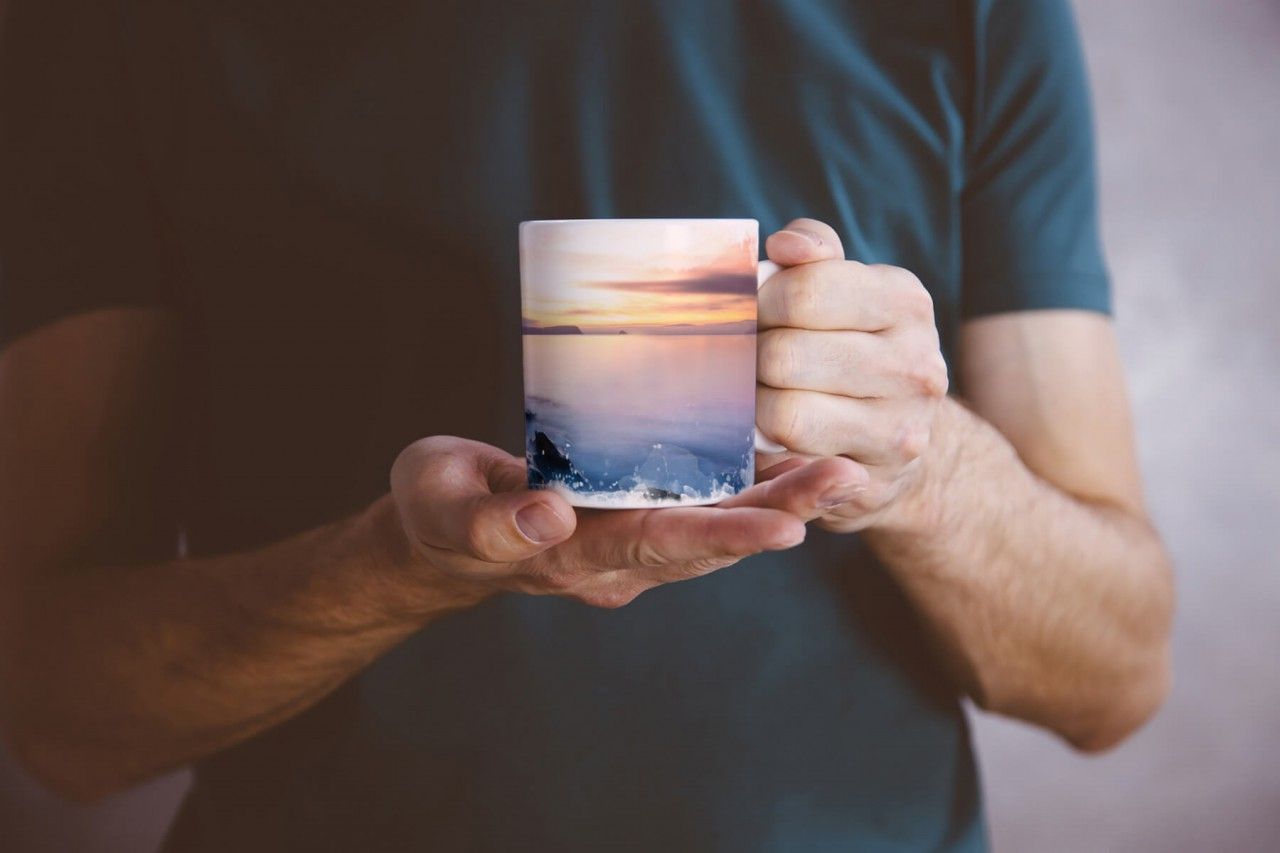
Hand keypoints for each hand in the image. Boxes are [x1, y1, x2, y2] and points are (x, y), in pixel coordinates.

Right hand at [389, 436, 865, 608]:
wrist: (440, 530)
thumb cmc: (437, 511)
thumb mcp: (444, 508)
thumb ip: (492, 522)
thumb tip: (551, 517)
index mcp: (574, 557)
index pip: (659, 546)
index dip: (724, 534)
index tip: (787, 526)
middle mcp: (617, 560)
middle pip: (709, 541)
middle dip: (780, 514)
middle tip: (845, 479)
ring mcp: (630, 544)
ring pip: (716, 527)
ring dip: (780, 503)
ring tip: (842, 471)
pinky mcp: (636, 519)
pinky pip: (703, 508)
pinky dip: (751, 490)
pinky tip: (794, 462)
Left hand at [755, 219, 948, 532]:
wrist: (901, 432)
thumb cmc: (851, 345)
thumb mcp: (845, 287)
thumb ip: (814, 253)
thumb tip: (784, 246)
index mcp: (904, 301)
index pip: (805, 292)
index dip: (759, 303)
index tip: (752, 313)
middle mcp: (915, 363)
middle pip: (786, 355)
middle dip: (750, 357)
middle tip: (744, 359)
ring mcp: (901, 426)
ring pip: (786, 412)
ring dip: (754, 403)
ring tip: (756, 392)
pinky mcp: (876, 479)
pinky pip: (792, 458)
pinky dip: (767, 443)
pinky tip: (770, 430)